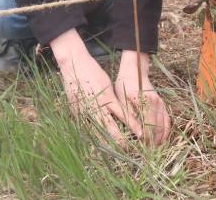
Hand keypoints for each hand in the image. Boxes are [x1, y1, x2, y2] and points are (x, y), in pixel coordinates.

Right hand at [50, 29, 142, 144]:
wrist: (74, 65)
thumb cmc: (93, 73)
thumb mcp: (107, 85)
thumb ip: (113, 100)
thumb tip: (123, 113)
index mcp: (107, 98)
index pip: (123, 116)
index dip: (133, 126)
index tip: (141, 135)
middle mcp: (97, 106)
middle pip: (110, 129)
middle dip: (120, 140)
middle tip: (128, 149)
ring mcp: (85, 111)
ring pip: (97, 132)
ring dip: (106, 142)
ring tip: (114, 151)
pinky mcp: (76, 113)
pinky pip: (85, 128)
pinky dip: (92, 136)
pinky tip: (97, 144)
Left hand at [115, 50, 170, 145]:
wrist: (134, 71)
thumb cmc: (124, 85)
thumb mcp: (122, 99)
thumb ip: (129, 116)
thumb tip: (138, 134)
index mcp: (145, 102)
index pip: (149, 127)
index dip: (146, 141)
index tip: (141, 149)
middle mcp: (155, 103)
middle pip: (157, 129)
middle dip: (152, 143)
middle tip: (145, 153)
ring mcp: (161, 103)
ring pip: (164, 126)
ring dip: (159, 140)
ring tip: (152, 150)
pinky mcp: (162, 104)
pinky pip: (167, 121)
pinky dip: (165, 132)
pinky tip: (161, 141)